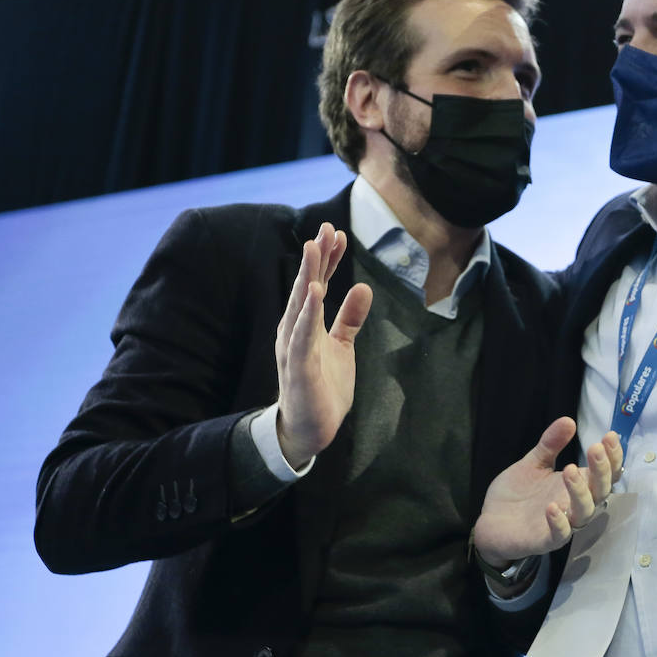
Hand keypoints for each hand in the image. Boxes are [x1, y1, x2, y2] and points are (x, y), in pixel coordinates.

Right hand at [275, 223, 372, 468]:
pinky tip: (316, 293)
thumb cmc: (323, 384)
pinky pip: (302, 336)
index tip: (338, 233)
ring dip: (308, 276)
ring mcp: (294, 347)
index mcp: (306, 323)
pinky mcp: (298, 367)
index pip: (316, 283)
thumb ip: (349, 317)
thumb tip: (362, 287)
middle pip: (306, 287)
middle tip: (325, 228)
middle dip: (315, 257)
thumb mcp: (342, 345)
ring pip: (300, 305)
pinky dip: (308, 313)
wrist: (311, 428)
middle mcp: (295, 329)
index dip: (327, 259)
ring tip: (314, 249)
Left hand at [472, 418, 623, 565]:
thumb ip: (550, 444)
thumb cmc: (518, 494)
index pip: (605, 473)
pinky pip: (559, 535)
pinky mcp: (545, 541)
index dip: (612, 457)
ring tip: (570, 469)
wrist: (491, 521)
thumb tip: (568, 420)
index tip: (609, 436)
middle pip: (601, 491)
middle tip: (596, 448)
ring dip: (580, 492)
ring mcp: (563, 524)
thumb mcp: (533, 463)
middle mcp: (575, 505)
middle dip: (602, 470)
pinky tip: (551, 507)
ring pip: (584, 512)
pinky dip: (559, 522)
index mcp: (577, 485)